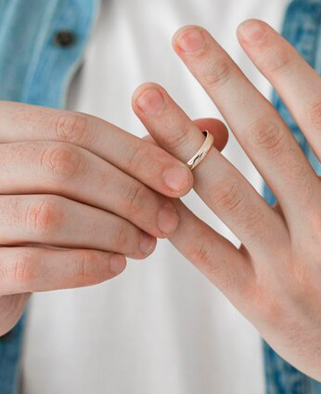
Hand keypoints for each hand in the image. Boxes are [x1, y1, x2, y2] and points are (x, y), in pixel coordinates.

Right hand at [0, 101, 198, 332]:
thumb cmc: (39, 213)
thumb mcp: (79, 175)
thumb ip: (137, 153)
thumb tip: (215, 130)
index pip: (77, 127)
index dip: (139, 154)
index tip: (186, 181)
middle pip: (65, 165)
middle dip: (131, 194)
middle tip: (170, 221)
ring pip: (51, 214)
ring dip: (114, 231)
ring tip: (146, 245)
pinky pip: (33, 266)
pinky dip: (85, 266)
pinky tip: (114, 266)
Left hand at [130, 20, 320, 393]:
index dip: (283, 66)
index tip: (251, 28)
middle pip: (265, 140)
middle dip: (220, 79)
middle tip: (184, 33)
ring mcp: (292, 271)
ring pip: (223, 191)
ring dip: (177, 137)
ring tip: (142, 93)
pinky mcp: (260, 306)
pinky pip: (206, 252)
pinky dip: (173, 213)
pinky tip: (144, 174)